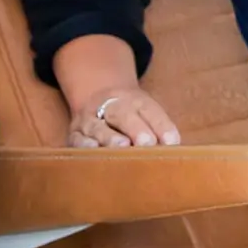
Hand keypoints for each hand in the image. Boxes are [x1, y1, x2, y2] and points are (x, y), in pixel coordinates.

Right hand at [64, 81, 179, 147]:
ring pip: (99, 126)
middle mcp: (110, 106)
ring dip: (110, 137)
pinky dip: (84, 145)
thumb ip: (159, 128)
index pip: (150, 110)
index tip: (172, 142)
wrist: (97, 97)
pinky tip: (93, 151)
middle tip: (147, 142)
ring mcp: (90, 119)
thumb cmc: (129, 115)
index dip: (161, 125)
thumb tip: (173, 148)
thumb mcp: (146, 113)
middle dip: (135, 128)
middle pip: (123, 114)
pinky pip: (77, 139)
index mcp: (135, 101)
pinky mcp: (74, 133)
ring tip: (122, 145)